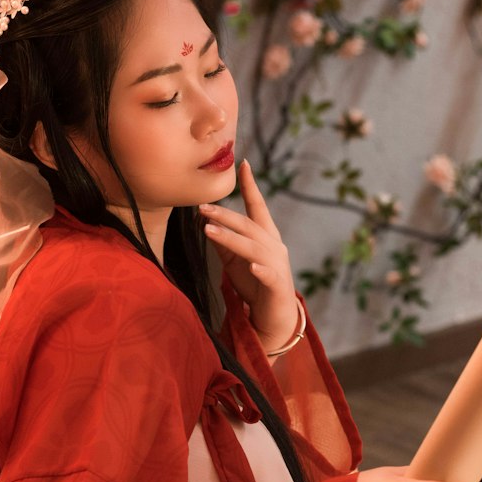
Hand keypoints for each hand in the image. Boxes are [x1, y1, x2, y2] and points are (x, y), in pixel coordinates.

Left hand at [199, 160, 299, 352]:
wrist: (274, 318)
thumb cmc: (254, 286)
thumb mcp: (235, 260)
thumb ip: (224, 242)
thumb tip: (206, 223)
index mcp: (266, 237)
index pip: (258, 207)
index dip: (251, 186)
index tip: (243, 163)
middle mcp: (274, 246)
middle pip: (249, 226)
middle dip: (226, 216)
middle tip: (202, 208)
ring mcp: (277, 265)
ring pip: (253, 248)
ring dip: (231, 238)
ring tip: (209, 232)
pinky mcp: (278, 287)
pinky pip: (268, 275)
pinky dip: (260, 270)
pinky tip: (251, 267)